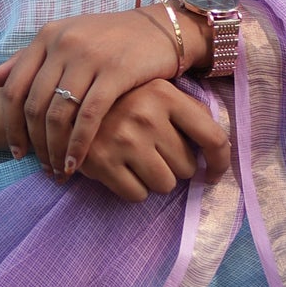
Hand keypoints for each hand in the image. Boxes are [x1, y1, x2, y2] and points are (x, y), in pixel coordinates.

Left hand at [0, 8, 207, 176]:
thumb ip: (27, 59)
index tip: (17, 152)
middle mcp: (63, 44)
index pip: (15, 88)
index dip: (12, 125)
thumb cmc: (111, 39)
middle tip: (41, 168)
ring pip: (59, 114)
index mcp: (46, 36)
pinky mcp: (116, 71)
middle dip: (35, 144)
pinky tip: (76, 162)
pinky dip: (78, 144)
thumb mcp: (66, 40)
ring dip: (55, 149)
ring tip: (59, 170)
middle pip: (35, 105)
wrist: (161, 28)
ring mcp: (89, 57)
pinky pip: (89, 116)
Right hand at [73, 80, 230, 202]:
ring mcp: (123, 139)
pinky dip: (132, 190)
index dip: (221, 163)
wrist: (65, 102)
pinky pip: (137, 195)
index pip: (213, 138)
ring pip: (164, 185)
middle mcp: (146, 115)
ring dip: (155, 180)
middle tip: (153, 154)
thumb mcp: (155, 91)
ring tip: (136, 162)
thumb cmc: (121, 100)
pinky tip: (120, 171)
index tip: (214, 175)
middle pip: (187, 167)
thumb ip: (188, 111)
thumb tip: (218, 150)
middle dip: (174, 167)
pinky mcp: (102, 162)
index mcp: (165, 95)